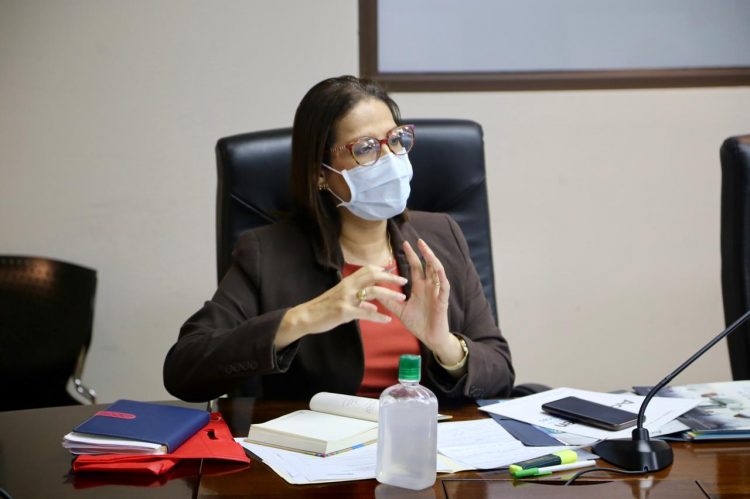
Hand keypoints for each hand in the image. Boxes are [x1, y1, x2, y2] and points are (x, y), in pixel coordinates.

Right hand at [276, 265, 406, 348]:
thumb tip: (373, 306)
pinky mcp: (344, 311)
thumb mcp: (342, 298)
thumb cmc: (325, 308)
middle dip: (390, 277)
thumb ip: (358, 300)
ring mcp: (346, 298)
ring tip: (402, 298)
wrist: (306, 316)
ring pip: (372, 291)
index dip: (383, 270)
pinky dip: (378, 317)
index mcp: (348, 281)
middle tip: (405, 281)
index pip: (368, 269)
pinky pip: (365, 313)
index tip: (395, 272)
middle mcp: (348, 286)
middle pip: (373, 276)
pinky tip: (387, 320)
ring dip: (389, 294)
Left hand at [380, 239, 461, 363]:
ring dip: (432, 260)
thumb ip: (389, 300)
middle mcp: (429, 287)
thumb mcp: (400, 310)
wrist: (430, 338)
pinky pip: (444, 286)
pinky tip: (437, 268)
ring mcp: (437, 292)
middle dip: (423, 252)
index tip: (404, 243)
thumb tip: (374, 291)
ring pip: (437, 272)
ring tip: (426, 250)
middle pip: (427, 265)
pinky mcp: (443, 300)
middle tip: (416, 240)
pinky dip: (441, 277)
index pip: (416, 267)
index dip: (411, 255)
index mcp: (420, 288)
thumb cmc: (418, 324)